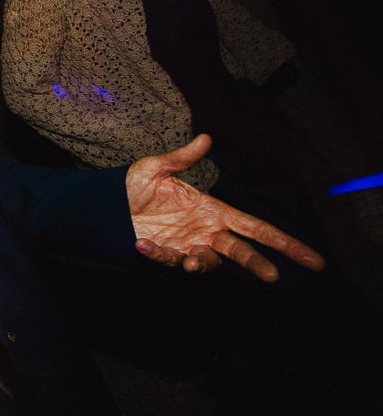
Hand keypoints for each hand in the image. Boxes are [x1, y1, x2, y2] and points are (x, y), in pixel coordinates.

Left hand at [126, 134, 324, 281]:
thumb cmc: (132, 186)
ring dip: (203, 263)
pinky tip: (143, 244)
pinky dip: (160, 254)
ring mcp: (186, 246)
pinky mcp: (165, 255)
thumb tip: (206, 138)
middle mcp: (204, 231)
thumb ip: (182, 158)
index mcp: (211, 209)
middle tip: (274, 277)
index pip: (254, 227)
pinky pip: (170, 259)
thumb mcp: (156, 168)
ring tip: (192, 261)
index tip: (310, 259)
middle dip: (259, 263)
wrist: (104, 205)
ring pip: (209, 262)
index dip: (282, 242)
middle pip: (241, 250)